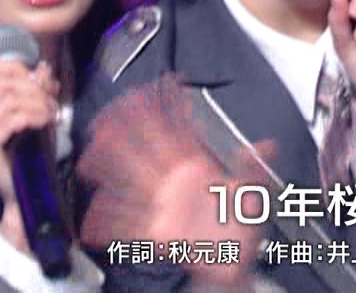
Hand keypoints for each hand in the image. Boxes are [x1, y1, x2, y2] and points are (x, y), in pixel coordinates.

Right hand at [0, 59, 57, 249]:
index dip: (19, 69)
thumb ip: (36, 92)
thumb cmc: (30, 156)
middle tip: (52, 101)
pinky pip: (11, 120)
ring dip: (37, 102)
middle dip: (33, 87)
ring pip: (8, 99)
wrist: (25, 195)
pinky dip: (33, 115)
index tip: (41, 82)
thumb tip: (44, 68)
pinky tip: (46, 122)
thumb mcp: (35, 116)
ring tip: (51, 113)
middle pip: (2, 83)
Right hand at [78, 75, 271, 288]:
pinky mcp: (158, 234)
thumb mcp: (253, 195)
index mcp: (196, 168)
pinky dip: (107, 224)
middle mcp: (174, 182)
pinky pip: (128, 226)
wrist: (237, 264)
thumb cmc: (242, 225)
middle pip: (144, 151)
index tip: (146, 91)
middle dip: (123, 133)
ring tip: (87, 162)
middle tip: (102, 118)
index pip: (176, 132)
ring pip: (130, 182)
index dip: (163, 111)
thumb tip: (269, 145)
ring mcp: (163, 206)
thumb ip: (253, 170)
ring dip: (108, 171)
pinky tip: (90, 222)